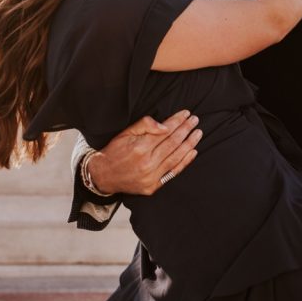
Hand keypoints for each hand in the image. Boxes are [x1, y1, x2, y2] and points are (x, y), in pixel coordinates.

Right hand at [87, 109, 202, 195]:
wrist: (103, 176)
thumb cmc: (115, 151)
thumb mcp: (126, 133)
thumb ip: (145, 125)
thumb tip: (165, 126)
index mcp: (140, 147)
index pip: (165, 131)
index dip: (177, 121)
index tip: (186, 114)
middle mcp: (147, 163)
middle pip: (173, 143)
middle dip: (186, 130)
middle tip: (195, 120)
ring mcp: (151, 176)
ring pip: (176, 157)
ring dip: (189, 144)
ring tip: (198, 133)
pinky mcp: (153, 186)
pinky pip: (173, 172)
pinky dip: (185, 162)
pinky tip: (193, 151)